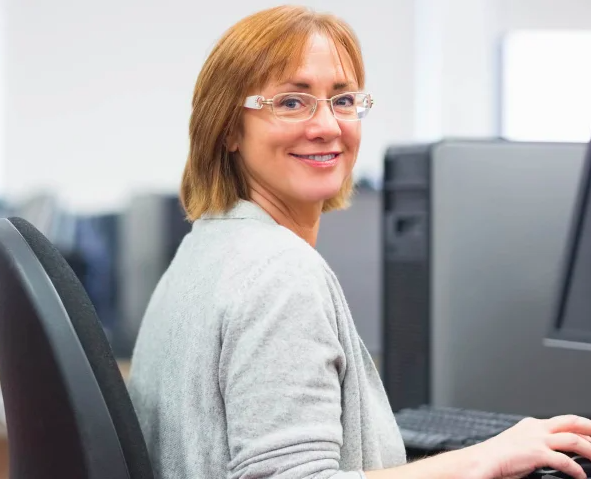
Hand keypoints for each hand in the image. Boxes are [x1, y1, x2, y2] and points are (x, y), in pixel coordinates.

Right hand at [468, 415, 590, 478]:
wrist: (482, 460)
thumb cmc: (498, 457)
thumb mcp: (520, 444)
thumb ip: (537, 444)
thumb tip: (554, 452)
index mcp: (532, 424)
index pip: (563, 421)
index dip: (581, 428)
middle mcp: (536, 428)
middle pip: (572, 422)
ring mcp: (537, 439)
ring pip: (573, 439)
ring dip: (590, 449)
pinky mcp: (536, 453)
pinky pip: (565, 461)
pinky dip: (576, 470)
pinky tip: (581, 476)